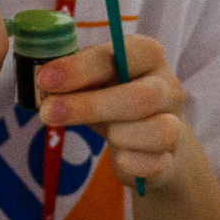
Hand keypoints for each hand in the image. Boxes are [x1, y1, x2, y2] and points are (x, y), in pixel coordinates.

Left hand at [35, 36, 185, 191]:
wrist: (152, 143)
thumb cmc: (115, 102)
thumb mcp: (95, 82)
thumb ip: (73, 78)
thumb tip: (44, 82)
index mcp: (148, 55)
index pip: (117, 56)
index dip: (79, 68)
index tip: (45, 79)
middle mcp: (168, 87)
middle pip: (139, 97)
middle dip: (89, 106)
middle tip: (49, 112)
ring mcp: (176, 123)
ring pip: (156, 131)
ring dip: (117, 136)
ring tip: (104, 134)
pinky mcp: (171, 159)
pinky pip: (153, 164)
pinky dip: (130, 163)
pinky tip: (120, 156)